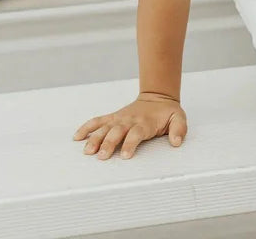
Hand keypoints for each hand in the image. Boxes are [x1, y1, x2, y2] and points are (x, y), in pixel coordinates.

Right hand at [73, 92, 187, 159]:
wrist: (157, 97)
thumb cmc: (167, 112)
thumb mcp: (179, 118)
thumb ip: (179, 130)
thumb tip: (176, 142)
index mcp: (145, 123)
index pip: (136, 134)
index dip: (130, 144)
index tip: (125, 156)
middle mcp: (129, 121)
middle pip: (116, 132)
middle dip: (108, 144)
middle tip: (101, 157)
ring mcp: (119, 119)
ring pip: (104, 128)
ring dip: (94, 138)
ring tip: (87, 151)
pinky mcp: (112, 117)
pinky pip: (97, 121)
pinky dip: (86, 127)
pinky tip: (76, 137)